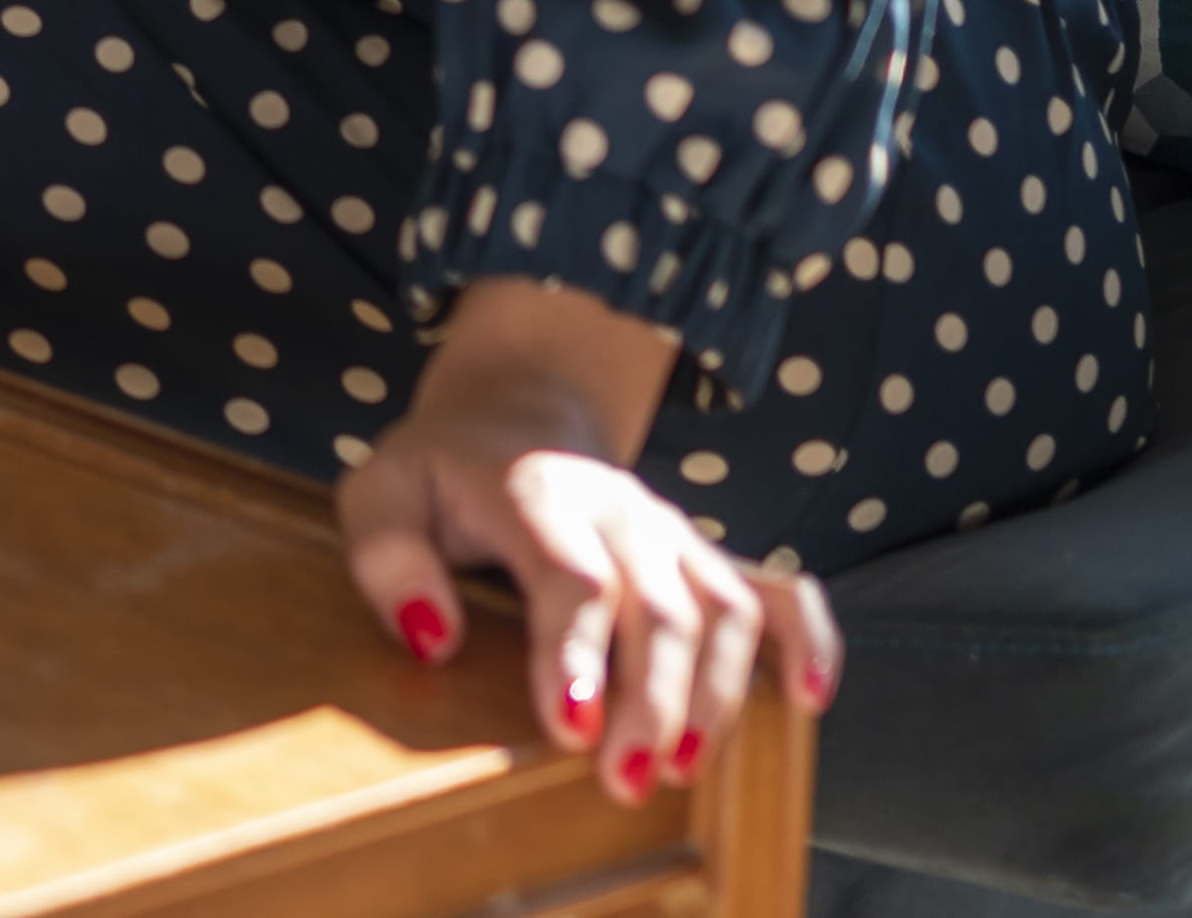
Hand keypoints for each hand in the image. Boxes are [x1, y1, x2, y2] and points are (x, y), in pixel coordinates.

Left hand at [334, 281, 837, 800]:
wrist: (513, 412)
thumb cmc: (439, 475)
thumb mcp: (381, 495)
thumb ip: (390, 560)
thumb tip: (435, 638)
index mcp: (537, 493)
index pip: (572, 575)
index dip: (578, 654)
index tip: (573, 726)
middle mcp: (620, 509)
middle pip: (660, 608)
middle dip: (651, 700)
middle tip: (624, 778)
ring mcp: (672, 532)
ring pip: (726, 609)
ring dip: (715, 695)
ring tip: (683, 769)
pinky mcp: (705, 555)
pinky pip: (781, 588)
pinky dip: (808, 639)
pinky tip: (810, 699)